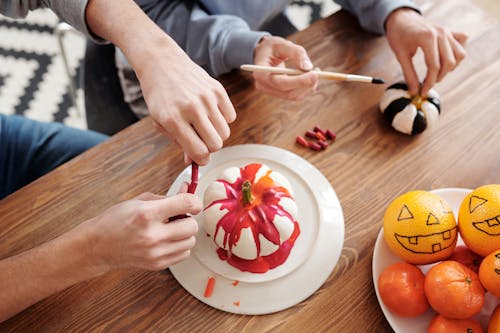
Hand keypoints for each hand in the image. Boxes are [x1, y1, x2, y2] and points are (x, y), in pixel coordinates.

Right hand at [79, 189, 201, 271]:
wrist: (98, 246)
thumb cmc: (117, 220)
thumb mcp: (139, 201)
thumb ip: (167, 197)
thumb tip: (189, 189)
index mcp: (147, 214)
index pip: (186, 204)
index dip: (194, 201)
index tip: (192, 203)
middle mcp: (152, 235)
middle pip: (192, 226)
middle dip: (188, 219)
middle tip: (178, 217)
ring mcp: (155, 253)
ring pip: (191, 242)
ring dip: (185, 234)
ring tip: (170, 229)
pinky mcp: (157, 264)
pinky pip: (184, 254)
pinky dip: (180, 246)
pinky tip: (167, 240)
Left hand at [85, 0, 235, 165]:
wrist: (162, 62)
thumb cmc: (159, 94)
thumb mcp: (161, 120)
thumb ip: (179, 141)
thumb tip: (194, 161)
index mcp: (173, 120)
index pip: (199, 152)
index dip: (201, 159)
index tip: (200, 157)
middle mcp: (191, 109)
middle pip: (216, 145)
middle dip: (209, 147)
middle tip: (201, 139)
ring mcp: (206, 98)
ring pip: (225, 133)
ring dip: (216, 134)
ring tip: (204, 125)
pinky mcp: (217, 89)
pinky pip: (230, 117)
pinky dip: (223, 119)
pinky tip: (210, 112)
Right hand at [253, 36, 317, 99]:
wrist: (262, 54)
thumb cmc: (272, 47)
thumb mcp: (283, 44)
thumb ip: (297, 53)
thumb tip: (309, 67)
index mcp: (261, 73)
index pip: (280, 83)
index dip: (299, 81)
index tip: (315, 74)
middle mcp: (263, 86)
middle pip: (288, 93)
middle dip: (306, 84)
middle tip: (318, 72)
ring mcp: (270, 91)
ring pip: (294, 96)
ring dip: (308, 86)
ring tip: (315, 72)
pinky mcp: (278, 93)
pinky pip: (294, 95)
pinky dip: (305, 88)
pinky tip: (310, 77)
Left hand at [386, 8, 466, 95]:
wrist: (401, 19)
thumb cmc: (398, 35)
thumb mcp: (400, 56)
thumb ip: (409, 74)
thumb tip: (414, 92)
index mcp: (427, 38)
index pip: (434, 66)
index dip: (429, 82)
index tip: (423, 92)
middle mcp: (441, 33)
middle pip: (449, 63)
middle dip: (439, 77)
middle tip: (428, 83)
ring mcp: (447, 31)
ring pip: (459, 55)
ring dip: (450, 68)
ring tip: (436, 73)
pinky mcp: (450, 31)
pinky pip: (462, 43)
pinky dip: (457, 54)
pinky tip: (445, 59)